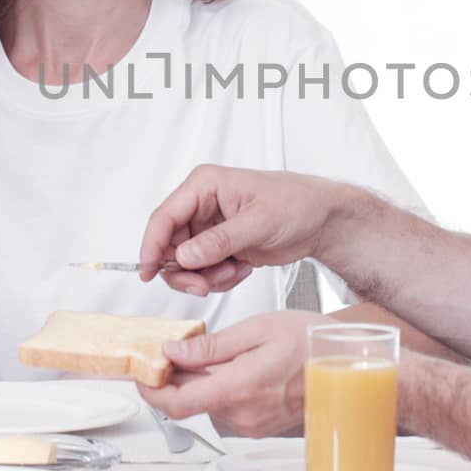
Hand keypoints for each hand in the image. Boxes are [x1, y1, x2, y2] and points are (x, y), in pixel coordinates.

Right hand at [138, 166, 353, 295]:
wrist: (321, 220)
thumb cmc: (297, 204)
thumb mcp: (259, 223)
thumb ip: (219, 241)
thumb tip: (184, 256)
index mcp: (205, 185)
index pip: (164, 216)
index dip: (152, 246)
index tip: (148, 272)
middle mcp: (201, 205)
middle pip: (169, 245)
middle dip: (185, 270)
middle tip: (204, 285)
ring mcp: (209, 227)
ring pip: (184, 262)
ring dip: (206, 276)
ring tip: (235, 272)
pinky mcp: (219, 246)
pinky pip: (203, 270)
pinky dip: (219, 278)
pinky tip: (242, 269)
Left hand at [138, 311, 330, 437]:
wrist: (349, 368)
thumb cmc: (312, 343)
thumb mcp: (258, 329)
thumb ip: (211, 346)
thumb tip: (173, 352)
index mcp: (239, 388)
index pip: (175, 403)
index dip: (150, 390)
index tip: (142, 372)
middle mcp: (243, 414)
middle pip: (189, 402)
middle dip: (175, 378)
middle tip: (175, 350)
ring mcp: (252, 424)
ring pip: (207, 404)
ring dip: (199, 381)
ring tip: (215, 353)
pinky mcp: (259, 426)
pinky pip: (226, 408)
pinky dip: (219, 388)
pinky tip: (234, 367)